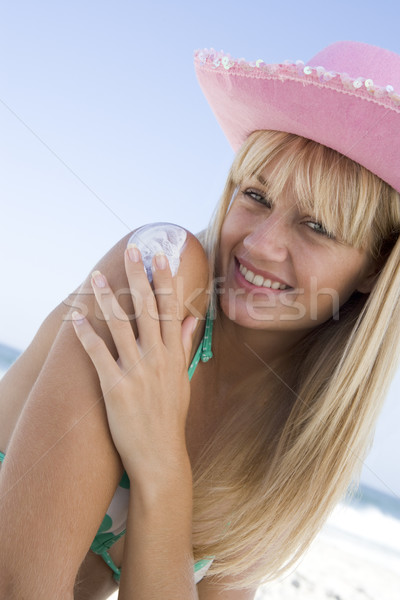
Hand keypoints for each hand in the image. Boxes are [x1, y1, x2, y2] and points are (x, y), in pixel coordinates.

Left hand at [72, 245, 196, 484]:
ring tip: (97, 277)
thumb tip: (189, 318)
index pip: (170, 309)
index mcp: (173, 355)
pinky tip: (77, 318)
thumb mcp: (182, 379)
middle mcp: (157, 358)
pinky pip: (99, 355)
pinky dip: (87, 335)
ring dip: (109, 299)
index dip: (166, 280)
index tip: (162, 257)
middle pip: (147, 309)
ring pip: (121, 326)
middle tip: (133, 250)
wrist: (161, 454)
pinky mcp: (117, 388)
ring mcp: (137, 372)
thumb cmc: (171, 417)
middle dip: (140, 277)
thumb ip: (184, 345)